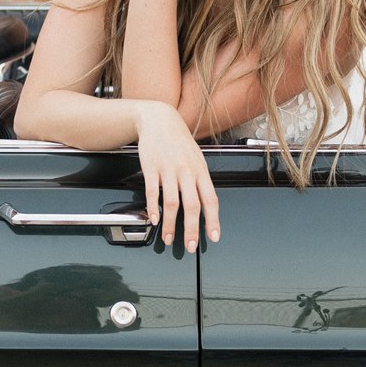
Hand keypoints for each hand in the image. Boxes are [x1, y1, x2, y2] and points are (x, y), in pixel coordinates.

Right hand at [136, 102, 219, 248]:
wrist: (159, 120)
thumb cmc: (179, 142)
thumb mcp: (196, 159)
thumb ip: (200, 181)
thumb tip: (206, 206)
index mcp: (200, 171)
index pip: (211, 199)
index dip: (213, 220)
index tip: (214, 237)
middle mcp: (187, 171)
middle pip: (192, 205)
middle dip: (191, 229)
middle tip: (189, 246)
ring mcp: (169, 169)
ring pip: (172, 202)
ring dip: (170, 224)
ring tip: (168, 239)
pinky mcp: (152, 167)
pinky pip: (153, 191)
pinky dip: (153, 207)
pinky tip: (153, 219)